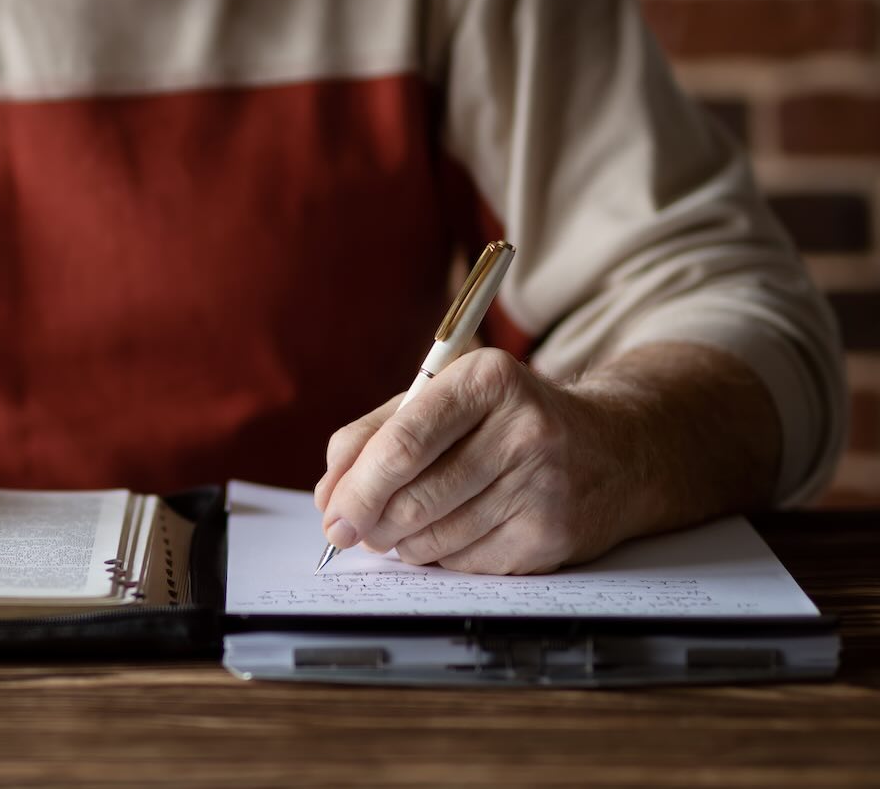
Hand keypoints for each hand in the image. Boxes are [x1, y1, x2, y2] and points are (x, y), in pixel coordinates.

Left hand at [313, 348, 646, 573]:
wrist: (611, 450)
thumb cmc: (504, 422)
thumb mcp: (442, 400)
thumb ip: (373, 435)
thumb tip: (329, 495)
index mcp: (487, 380)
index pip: (403, 443)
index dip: (357, 486)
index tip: (331, 513)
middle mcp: (523, 430)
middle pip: (414, 496)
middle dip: (369, 522)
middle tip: (352, 529)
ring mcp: (543, 486)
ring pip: (434, 537)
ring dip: (402, 542)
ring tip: (404, 525)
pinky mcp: (551, 535)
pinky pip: (465, 562)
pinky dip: (441, 556)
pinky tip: (452, 532)